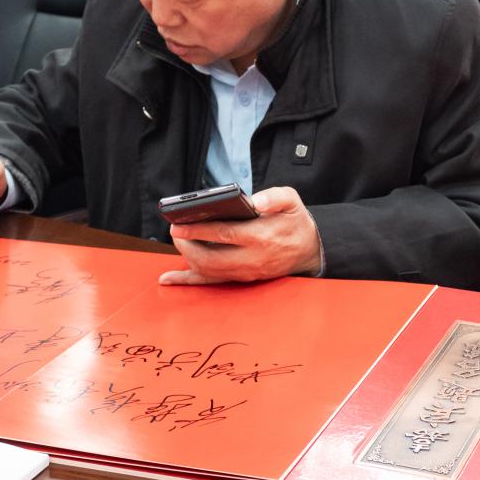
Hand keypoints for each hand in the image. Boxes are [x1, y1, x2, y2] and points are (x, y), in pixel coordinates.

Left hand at [159, 186, 322, 284]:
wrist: (310, 249)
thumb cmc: (295, 221)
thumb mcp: (291, 201)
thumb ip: (273, 197)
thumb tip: (254, 200)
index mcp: (262, 236)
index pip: (223, 234)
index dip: (197, 230)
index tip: (178, 224)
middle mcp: (252, 259)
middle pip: (210, 257)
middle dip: (186, 244)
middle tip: (174, 230)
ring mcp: (246, 272)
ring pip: (209, 271)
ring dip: (187, 258)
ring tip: (177, 239)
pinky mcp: (242, 279)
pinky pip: (212, 282)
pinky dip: (188, 280)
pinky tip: (169, 278)